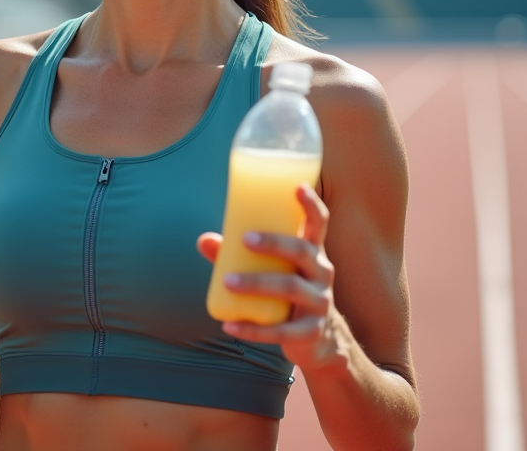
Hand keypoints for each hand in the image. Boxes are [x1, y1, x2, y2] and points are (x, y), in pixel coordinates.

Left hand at [196, 184, 345, 371]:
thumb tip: (204, 240)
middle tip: (244, 239)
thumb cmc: (287, 293)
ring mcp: (320, 302)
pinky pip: (282, 331)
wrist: (317, 340)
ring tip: (228, 282)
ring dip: (257, 283)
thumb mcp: (271, 269)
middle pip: (301, 251)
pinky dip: (253, 330)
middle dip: (273, 243)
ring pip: (291, 288)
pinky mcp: (311, 331)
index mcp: (313, 252)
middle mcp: (322, 272)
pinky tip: (230, 326)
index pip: (318, 223)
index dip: (310, 204)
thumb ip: (237, 255)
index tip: (297, 186)